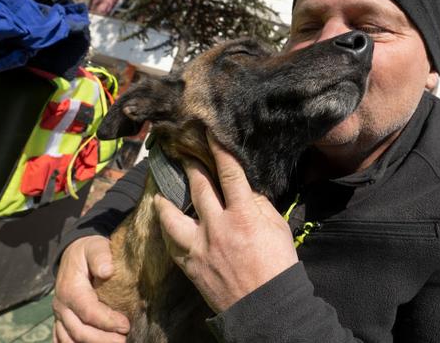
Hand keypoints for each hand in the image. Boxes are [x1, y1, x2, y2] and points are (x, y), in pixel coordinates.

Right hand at [53, 235, 128, 341]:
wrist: (73, 254)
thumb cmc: (89, 252)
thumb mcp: (95, 247)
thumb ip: (100, 256)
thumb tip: (107, 270)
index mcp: (70, 289)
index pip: (89, 312)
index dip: (108, 321)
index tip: (126, 325)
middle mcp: (62, 306)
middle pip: (80, 331)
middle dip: (104, 339)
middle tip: (125, 340)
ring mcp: (60, 316)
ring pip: (71, 339)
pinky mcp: (62, 321)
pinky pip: (63, 340)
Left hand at [154, 133, 297, 312]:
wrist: (266, 307)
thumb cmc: (278, 267)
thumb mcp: (277, 228)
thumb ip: (259, 205)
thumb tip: (245, 191)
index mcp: (243, 215)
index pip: (229, 174)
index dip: (219, 150)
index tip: (210, 133)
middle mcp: (217, 227)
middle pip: (198, 187)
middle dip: (190, 166)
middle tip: (183, 153)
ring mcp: (200, 246)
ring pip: (172, 216)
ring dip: (166, 200)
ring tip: (161, 192)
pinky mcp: (190, 265)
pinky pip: (171, 243)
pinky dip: (167, 230)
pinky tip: (166, 223)